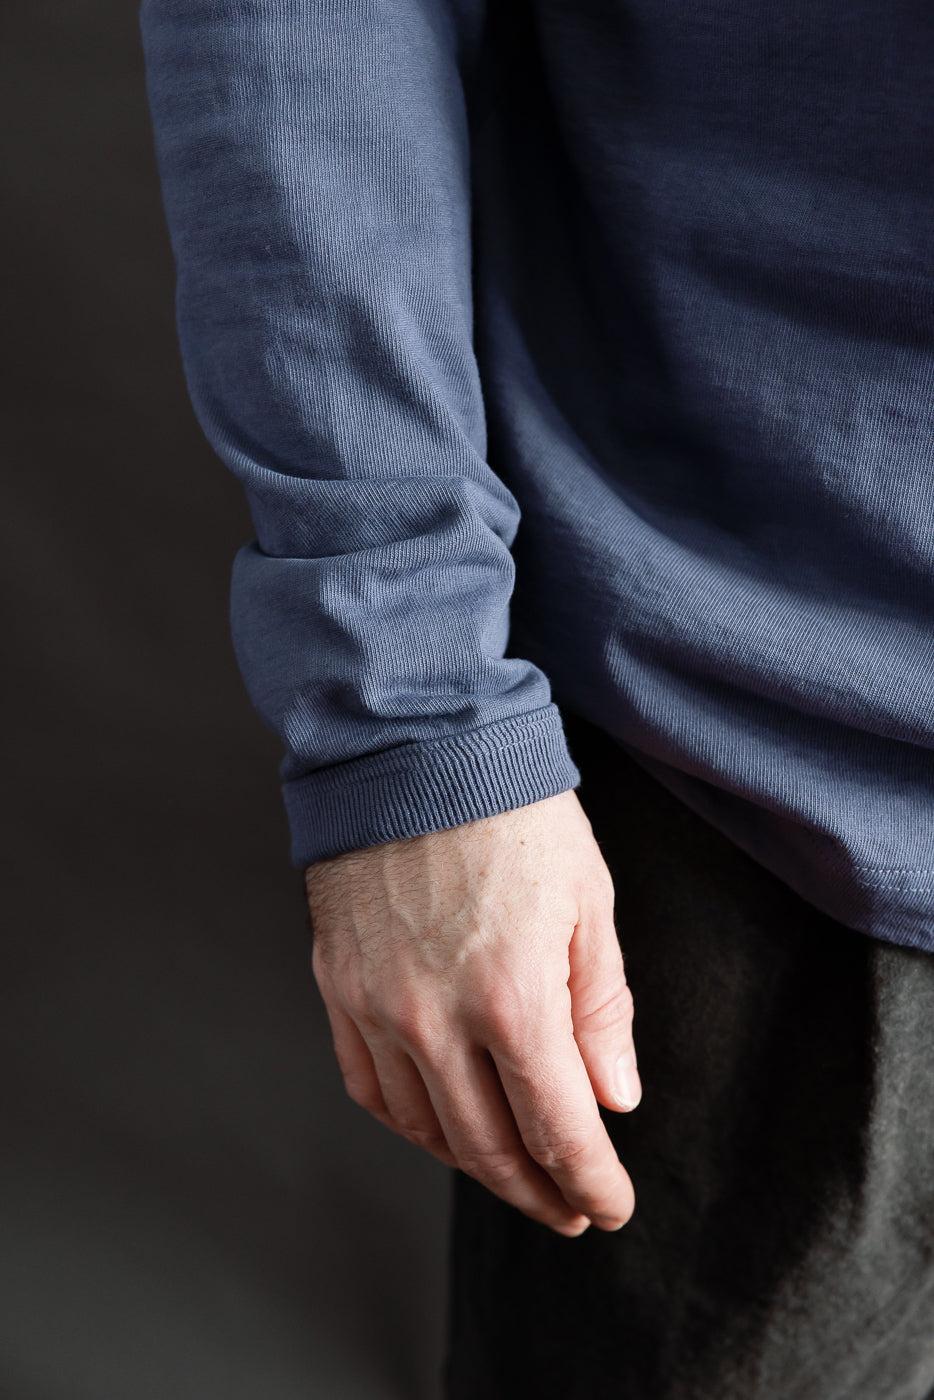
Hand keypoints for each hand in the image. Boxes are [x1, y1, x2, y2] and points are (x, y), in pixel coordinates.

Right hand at [305, 788, 640, 1236]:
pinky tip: (440, 1128)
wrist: (414, 747)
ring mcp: (378, 1006)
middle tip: (570, 1209)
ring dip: (476, 1166)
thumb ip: (601, 1009)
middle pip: (490, 1147)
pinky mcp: (339, 986)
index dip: (591, 1181)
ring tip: (514, 1174)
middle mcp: (436, 1017)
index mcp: (513, 997)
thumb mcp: (588, 902)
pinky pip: (370, 1086)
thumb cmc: (513, 812)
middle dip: (540, 1191)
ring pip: (427, 1129)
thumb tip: (612, 1097)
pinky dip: (410, 1123)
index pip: (559, 1128)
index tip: (611, 1206)